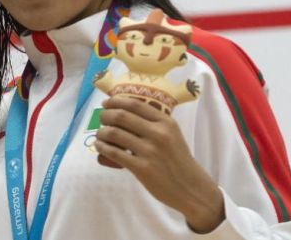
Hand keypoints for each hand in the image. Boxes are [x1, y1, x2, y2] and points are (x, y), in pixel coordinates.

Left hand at [94, 96, 224, 232]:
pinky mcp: (142, 168)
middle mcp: (158, 134)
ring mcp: (150, 151)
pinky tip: (100, 146)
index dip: (116, 101)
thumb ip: (153, 123)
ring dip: (102, 132)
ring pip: (114, 133)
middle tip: (101, 118)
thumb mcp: (172, 135)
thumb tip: (123, 112)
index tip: (106, 103)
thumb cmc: (178, 159)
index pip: (135, 104)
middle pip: (121, 116)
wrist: (191, 188)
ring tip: (100, 134)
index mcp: (166, 122)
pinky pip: (114, 153)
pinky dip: (103, 147)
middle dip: (106, 115)